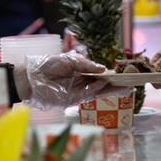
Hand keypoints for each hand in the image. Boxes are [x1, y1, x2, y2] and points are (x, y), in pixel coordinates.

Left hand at [17, 53, 132, 108]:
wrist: (30, 77)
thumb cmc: (47, 66)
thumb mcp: (69, 60)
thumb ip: (86, 65)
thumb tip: (103, 68)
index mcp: (80, 73)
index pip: (99, 76)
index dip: (111, 76)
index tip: (124, 75)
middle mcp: (81, 83)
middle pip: (102, 86)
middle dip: (116, 86)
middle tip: (130, 84)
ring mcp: (77, 92)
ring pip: (98, 92)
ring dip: (111, 91)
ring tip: (125, 88)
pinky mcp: (72, 99)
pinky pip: (87, 95)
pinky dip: (96, 90)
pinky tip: (105, 84)